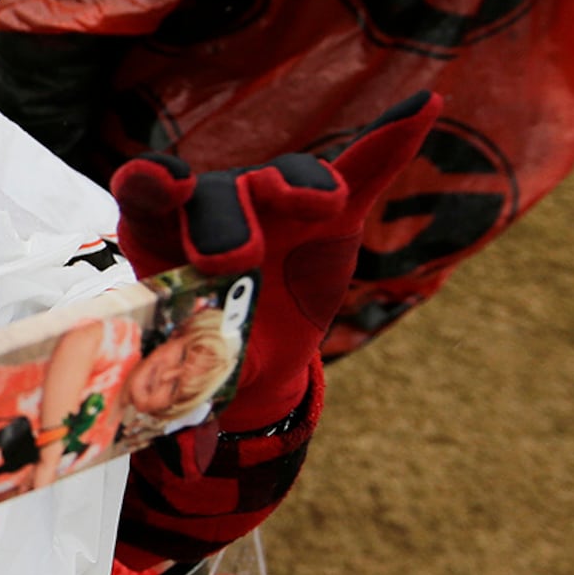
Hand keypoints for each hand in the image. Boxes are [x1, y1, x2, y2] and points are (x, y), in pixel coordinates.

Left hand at [110, 92, 441, 429]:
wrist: (251, 346)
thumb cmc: (204, 352)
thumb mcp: (194, 376)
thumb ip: (191, 406)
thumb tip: (193, 466)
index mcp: (161, 236)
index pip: (145, 192)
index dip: (152, 183)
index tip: (165, 187)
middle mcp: (213, 207)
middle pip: (217, 194)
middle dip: (224, 221)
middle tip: (234, 261)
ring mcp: (274, 204)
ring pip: (284, 180)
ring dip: (298, 186)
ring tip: (319, 203)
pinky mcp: (335, 211)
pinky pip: (366, 167)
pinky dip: (393, 139)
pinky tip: (428, 108)